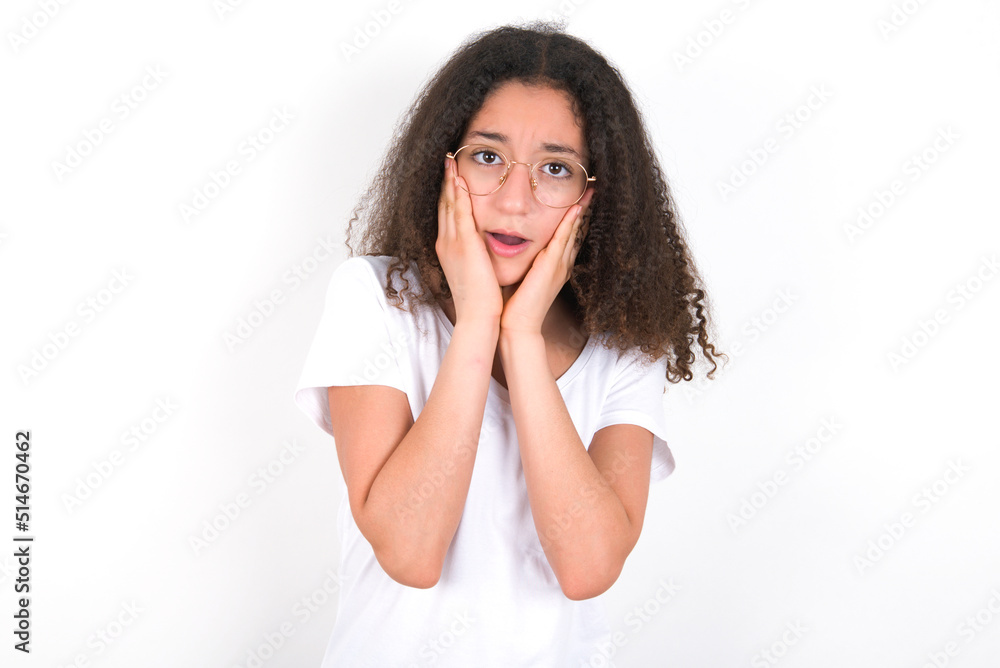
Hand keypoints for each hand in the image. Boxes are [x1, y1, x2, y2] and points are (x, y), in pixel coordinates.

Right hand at [435, 156, 503, 324]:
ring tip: (450, 161)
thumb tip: (483, 247)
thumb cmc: (480, 298)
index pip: (447, 214)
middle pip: (443, 204)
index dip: (448, 193)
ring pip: (448, 204)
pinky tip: (459, 179)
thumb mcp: (476, 270)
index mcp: (449, 249)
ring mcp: (453, 243)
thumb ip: (477, 255)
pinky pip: (459, 213)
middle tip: (446, 160)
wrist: (478, 315)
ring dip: (449, 181)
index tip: (450, 176)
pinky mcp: (464, 245)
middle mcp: (446, 243)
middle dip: (445, 182)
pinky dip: (458, 194)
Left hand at [499, 188, 594, 335]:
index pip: (567, 237)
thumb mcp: (523, 278)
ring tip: (590, 191)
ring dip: (582, 210)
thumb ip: (525, 263)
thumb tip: (515, 249)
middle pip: (576, 231)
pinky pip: (563, 239)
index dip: (574, 218)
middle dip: (584, 209)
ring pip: (573, 231)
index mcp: (554, 266)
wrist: (517, 326)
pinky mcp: (551, 266)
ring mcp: (559, 265)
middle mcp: (561, 264)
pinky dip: (570, 223)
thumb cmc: (516, 305)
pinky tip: (576, 208)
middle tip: (592, 189)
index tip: (578, 200)